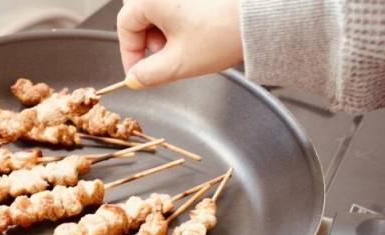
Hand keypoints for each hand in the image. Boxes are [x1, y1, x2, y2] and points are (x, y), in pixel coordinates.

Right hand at [117, 0, 242, 87]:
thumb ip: (148, 75)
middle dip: (149, 43)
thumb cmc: (223, 31)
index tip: (138, 73)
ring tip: (185, 48)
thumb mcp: (178, 64)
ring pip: (159, 11)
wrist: (260, 18)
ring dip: (164, 33)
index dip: (130, 55)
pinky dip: (180, 23)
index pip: (124, 27)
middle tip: (165, 59)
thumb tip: (136, 78)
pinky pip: (177, 5)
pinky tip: (197, 35)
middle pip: (140, 17)